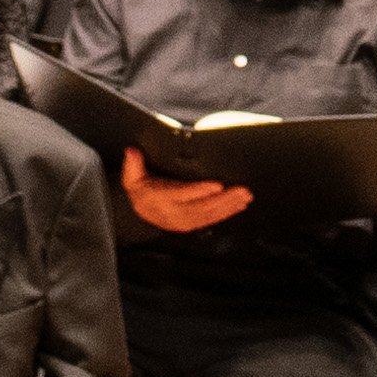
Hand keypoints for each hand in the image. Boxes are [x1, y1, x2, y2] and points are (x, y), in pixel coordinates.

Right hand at [120, 145, 250, 231]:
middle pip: (201, 207)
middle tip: (241, 190)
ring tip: (244, 197)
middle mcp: (172, 213)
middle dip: (223, 200)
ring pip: (207, 215)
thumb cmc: (140, 188)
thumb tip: (132, 152)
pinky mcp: (189, 224)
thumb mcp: (132, 176)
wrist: (139, 208)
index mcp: (159, 200)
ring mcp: (181, 221)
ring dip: (228, 207)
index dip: (199, 191)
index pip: (182, 195)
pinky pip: (208, 221)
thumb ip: (133, 165)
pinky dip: (224, 214)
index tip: (217, 185)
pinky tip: (238, 206)